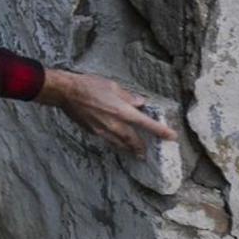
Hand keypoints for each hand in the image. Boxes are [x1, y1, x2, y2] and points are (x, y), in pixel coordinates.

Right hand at [37, 67, 178, 157]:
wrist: (67, 93)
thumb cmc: (88, 85)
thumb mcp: (112, 86)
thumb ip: (128, 96)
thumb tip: (139, 102)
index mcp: (122, 111)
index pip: (146, 124)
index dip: (161, 131)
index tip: (171, 136)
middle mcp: (115, 124)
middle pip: (133, 141)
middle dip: (141, 147)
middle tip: (146, 153)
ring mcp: (103, 130)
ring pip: (120, 144)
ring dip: (129, 149)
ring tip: (134, 152)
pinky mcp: (94, 132)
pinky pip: (108, 140)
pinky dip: (115, 143)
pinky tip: (117, 142)